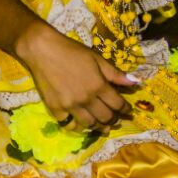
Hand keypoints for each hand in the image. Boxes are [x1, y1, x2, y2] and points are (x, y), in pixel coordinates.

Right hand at [15, 23, 135, 131]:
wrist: (43, 51)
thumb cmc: (72, 51)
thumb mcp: (97, 59)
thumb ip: (115, 74)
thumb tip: (135, 83)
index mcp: (98, 86)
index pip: (117, 104)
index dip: (125, 109)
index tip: (128, 111)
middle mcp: (86, 99)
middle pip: (105, 117)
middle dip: (114, 120)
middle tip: (117, 121)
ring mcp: (70, 106)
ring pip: (89, 124)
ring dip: (99, 127)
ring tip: (103, 127)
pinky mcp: (56, 109)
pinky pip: (69, 124)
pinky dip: (77, 126)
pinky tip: (81, 124)